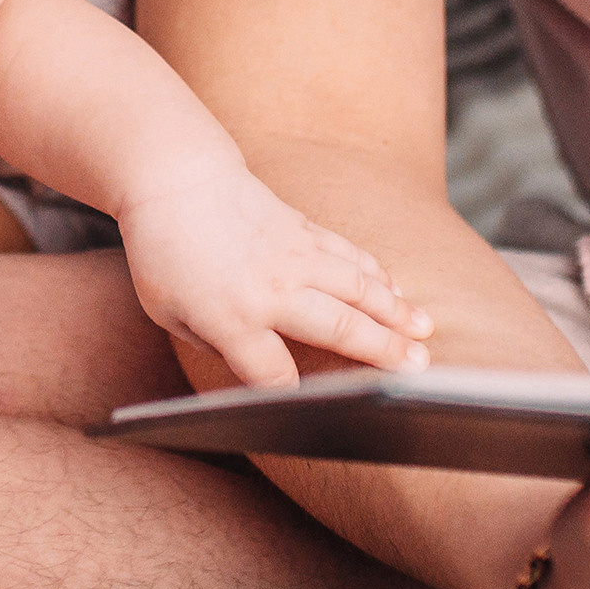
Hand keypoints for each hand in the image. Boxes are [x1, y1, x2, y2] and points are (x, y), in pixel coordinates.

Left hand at [117, 162, 433, 387]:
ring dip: (395, 311)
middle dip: (382, 354)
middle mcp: (270, 288)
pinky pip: (348, 254)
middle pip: (338, 328)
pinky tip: (397, 291)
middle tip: (420, 373)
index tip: (328, 411)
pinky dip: (376, 273)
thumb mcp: (168, 312)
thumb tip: (253, 366)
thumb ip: (212, 344)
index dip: (299, 398)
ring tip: (425, 333)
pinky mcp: (302, 227)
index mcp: (232, 318)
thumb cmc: (163, 252)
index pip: (276, 375)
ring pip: (357, 287)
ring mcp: (292, 254)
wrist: (174, 178)